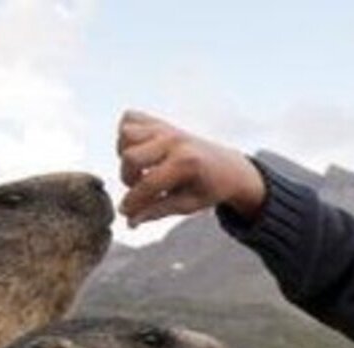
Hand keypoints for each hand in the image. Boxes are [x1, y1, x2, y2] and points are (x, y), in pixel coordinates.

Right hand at [117, 110, 266, 226]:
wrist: (228, 167)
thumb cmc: (209, 189)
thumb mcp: (187, 205)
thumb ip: (158, 211)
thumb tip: (130, 222)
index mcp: (185, 163)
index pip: (147, 184)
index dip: (132, 202)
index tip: (126, 212)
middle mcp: (174, 140)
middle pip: (130, 157)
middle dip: (128, 178)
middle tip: (141, 188)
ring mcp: (166, 127)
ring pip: (126, 134)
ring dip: (126, 155)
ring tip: (140, 170)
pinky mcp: (160, 121)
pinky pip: (130, 118)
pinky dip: (126, 134)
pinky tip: (139, 152)